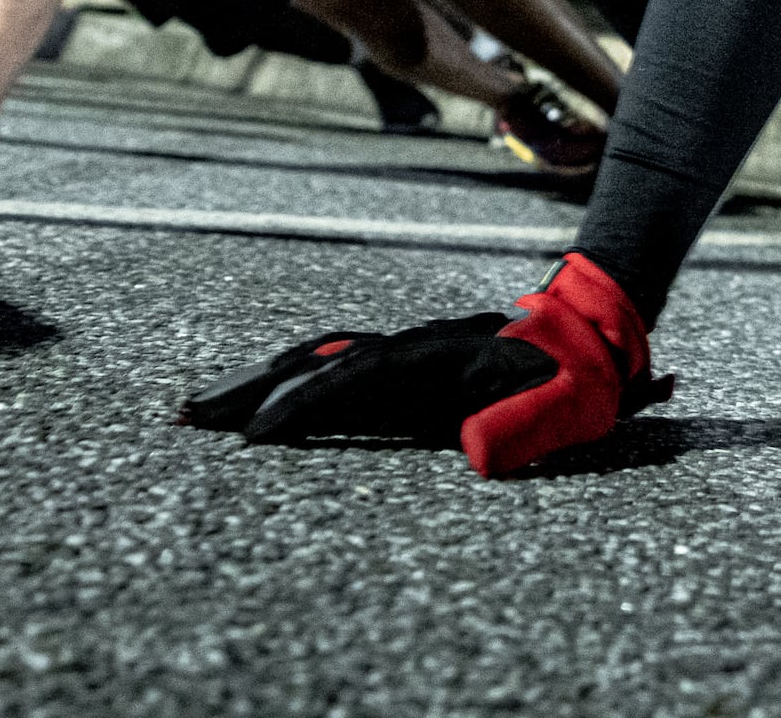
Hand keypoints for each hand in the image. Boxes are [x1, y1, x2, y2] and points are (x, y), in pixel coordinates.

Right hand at [205, 254, 665, 475]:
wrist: (592, 329)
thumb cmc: (581, 377)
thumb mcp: (568, 401)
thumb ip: (527, 421)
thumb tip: (477, 451)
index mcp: (440, 357)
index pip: (359, 376)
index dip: (308, 402)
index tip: (260, 434)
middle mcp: (408, 350)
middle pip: (316, 360)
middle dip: (250, 388)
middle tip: (188, 414)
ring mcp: (398, 358)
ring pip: (312, 362)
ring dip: (254, 385)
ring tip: (194, 411)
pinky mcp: (395, 373)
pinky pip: (327, 374)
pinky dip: (283, 387)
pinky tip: (248, 412)